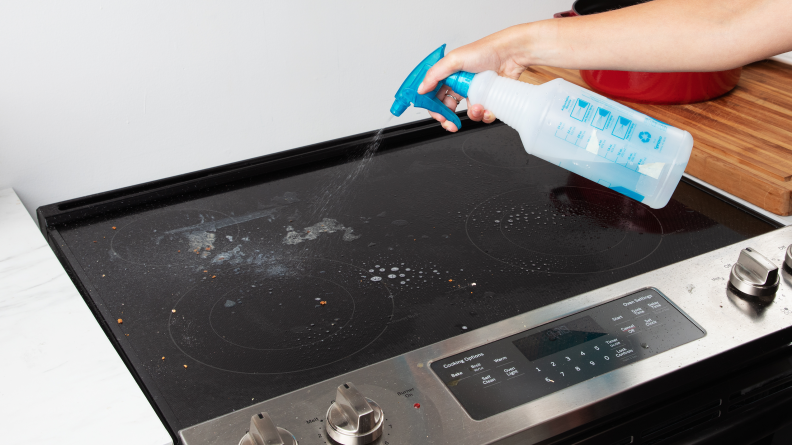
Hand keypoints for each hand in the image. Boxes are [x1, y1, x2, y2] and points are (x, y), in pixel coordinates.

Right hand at [416, 24, 533, 131]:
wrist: (511, 54)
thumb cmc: (485, 51)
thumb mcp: (454, 60)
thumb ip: (435, 75)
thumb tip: (421, 89)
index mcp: (449, 75)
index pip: (434, 94)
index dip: (433, 106)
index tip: (436, 114)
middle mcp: (460, 84)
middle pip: (448, 107)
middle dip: (448, 118)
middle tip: (450, 123)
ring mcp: (474, 92)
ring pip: (468, 112)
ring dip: (472, 114)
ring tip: (478, 107)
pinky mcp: (488, 98)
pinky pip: (484, 113)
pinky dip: (486, 114)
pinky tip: (488, 107)